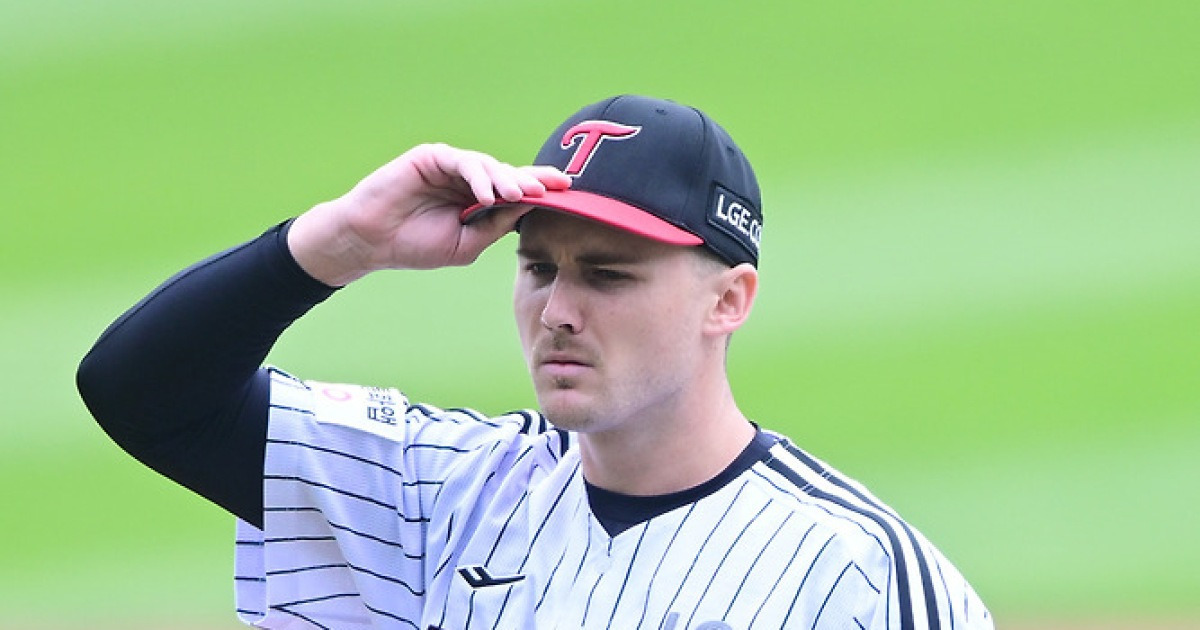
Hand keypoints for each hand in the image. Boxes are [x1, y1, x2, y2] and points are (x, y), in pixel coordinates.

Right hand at [288, 143, 569, 285]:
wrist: (371, 243)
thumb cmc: (415, 246)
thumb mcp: (467, 243)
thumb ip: (497, 225)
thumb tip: (532, 208)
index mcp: (479, 201)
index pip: (516, 193)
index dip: (541, 191)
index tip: (570, 193)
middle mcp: (468, 180)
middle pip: (509, 175)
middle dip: (535, 180)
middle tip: (558, 186)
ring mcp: (450, 166)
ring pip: (489, 166)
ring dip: (507, 180)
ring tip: (518, 196)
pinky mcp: (432, 157)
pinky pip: (462, 162)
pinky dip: (478, 176)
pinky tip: (487, 194)